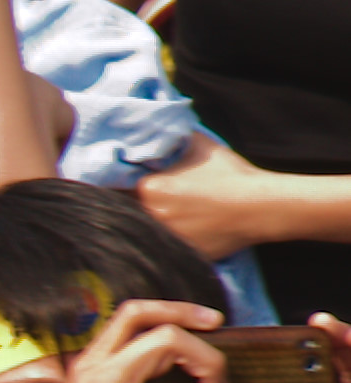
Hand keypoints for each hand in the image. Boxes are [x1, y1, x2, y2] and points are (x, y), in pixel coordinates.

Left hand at [134, 139, 283, 258]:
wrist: (262, 207)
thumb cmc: (231, 175)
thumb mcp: (198, 144)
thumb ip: (171, 137)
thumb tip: (156, 129)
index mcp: (148, 189)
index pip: (119, 188)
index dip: (125, 186)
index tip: (134, 184)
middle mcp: (152, 215)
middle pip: (133, 210)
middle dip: (138, 205)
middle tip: (160, 201)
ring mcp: (168, 238)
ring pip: (148, 230)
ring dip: (154, 223)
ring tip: (176, 215)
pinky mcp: (183, 253)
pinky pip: (167, 247)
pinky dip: (171, 239)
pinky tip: (188, 228)